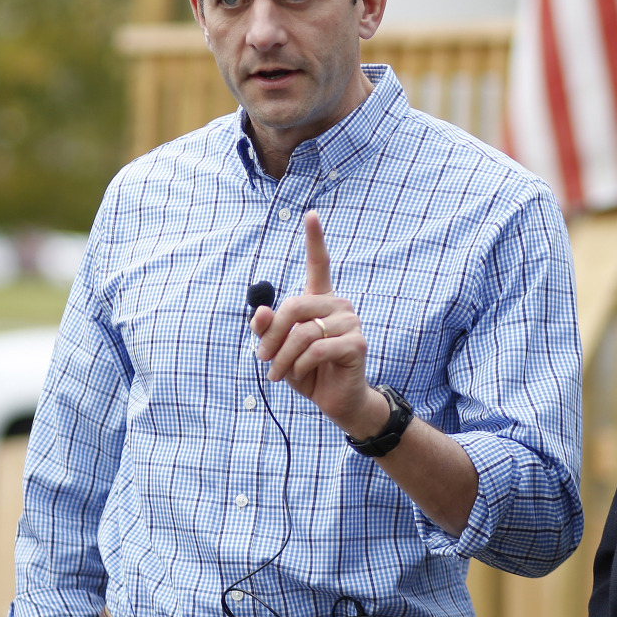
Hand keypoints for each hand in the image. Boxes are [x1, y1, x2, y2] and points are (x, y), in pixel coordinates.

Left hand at [249, 211, 382, 432]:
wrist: (336, 401)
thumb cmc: (307, 371)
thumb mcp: (279, 350)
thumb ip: (268, 330)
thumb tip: (260, 312)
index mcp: (321, 300)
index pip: (320, 263)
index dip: (315, 239)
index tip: (311, 214)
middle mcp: (339, 305)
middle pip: (293, 306)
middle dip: (271, 336)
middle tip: (262, 359)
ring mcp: (351, 322)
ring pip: (302, 332)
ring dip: (281, 359)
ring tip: (278, 374)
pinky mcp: (357, 343)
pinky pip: (315, 349)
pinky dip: (298, 366)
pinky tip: (300, 376)